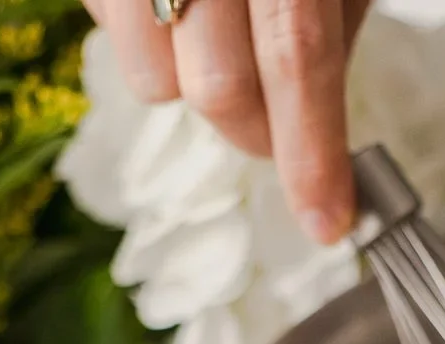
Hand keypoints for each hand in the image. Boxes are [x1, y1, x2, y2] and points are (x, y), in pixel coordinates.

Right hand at [90, 0, 375, 243]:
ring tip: (218, 24)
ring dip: (193, 83)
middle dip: (255, 133)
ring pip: (155, 82)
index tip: (328, 220)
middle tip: (282, 127)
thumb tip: (321, 127)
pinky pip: (114, 36)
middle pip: (217, 88)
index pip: (298, 52)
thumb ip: (329, 23)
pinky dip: (149, 38)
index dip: (313, 150)